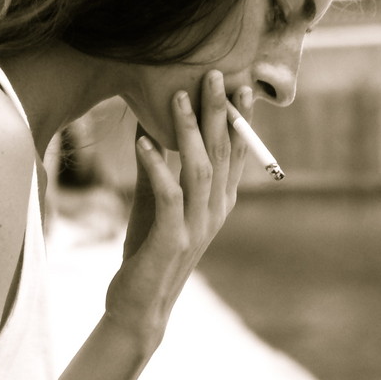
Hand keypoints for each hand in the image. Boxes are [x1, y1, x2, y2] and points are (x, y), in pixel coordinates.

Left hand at [104, 72, 251, 346]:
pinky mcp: (173, 239)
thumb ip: (156, 166)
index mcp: (219, 201)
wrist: (141, 305)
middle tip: (214, 74)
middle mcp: (215, 211)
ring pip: (200, 168)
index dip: (239, 120)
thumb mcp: (153, 201)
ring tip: (177, 97)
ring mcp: (197, 226)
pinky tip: (143, 143)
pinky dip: (157, 166)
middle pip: (223, 153)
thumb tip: (147, 124)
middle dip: (218, 112)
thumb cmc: (149, 249)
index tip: (239, 85)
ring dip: (188, 130)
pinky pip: (169, 195)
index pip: (236, 153)